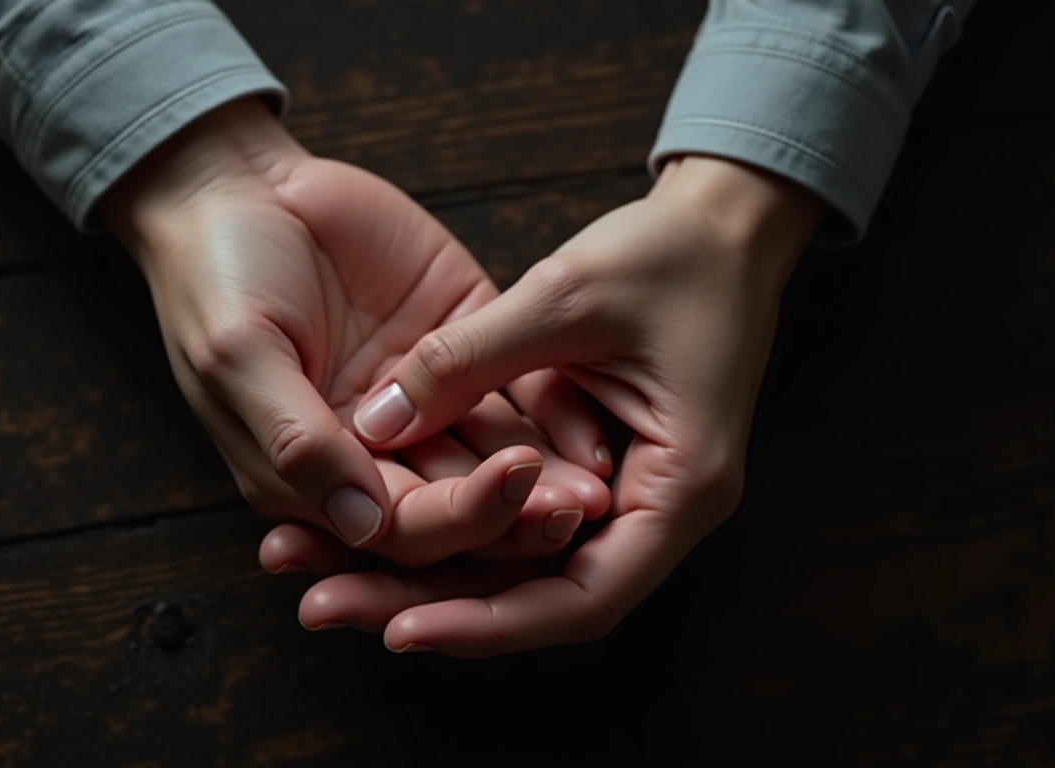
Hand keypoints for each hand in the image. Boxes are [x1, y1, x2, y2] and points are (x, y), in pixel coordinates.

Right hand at [101, 98, 609, 562]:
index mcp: (316, 473)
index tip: (509, 490)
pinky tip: (591, 431)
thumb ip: (294, 440)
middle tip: (573, 509)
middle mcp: (379, 448)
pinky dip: (555, 411)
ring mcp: (428, 395)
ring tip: (594, 488)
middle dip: (513, 513)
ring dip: (544, 477)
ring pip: (497, 454)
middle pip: (458, 504)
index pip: (396, 527)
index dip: (455, 521)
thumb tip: (359, 526)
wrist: (242, 184)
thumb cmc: (217, 278)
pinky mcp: (464, 337)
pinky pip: (520, 384)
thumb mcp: (238, 357)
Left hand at [265, 156, 823, 654]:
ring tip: (328, 577)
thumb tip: (370, 424)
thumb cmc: (671, 253)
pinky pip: (525, 516)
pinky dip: (458, 521)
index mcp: (680, 486)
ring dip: (433, 574)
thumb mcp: (564, 295)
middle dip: (433, 608)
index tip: (398, 629)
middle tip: (327, 606)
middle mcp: (661, 511)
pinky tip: (380, 518)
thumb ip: (467, 360)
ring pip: (525, 566)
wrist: (727, 224)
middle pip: (540, 597)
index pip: (581, 600)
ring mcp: (633, 493)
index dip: (486, 623)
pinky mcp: (601, 467)